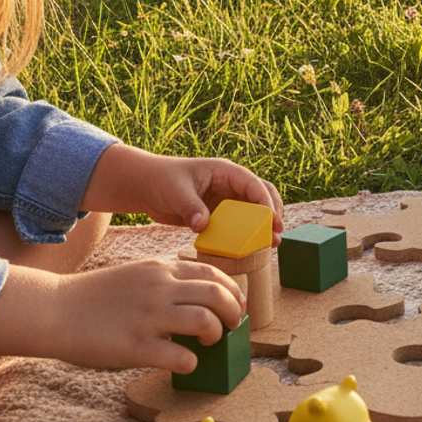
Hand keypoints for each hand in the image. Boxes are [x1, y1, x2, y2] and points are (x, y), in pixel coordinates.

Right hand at [0, 258, 247, 372]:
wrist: (54, 309)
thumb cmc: (94, 296)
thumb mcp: (136, 273)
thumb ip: (166, 279)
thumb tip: (197, 295)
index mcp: (160, 269)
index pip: (212, 272)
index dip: (232, 290)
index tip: (235, 305)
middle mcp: (160, 288)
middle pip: (217, 294)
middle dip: (232, 311)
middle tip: (231, 326)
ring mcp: (149, 317)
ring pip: (204, 321)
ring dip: (215, 334)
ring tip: (208, 342)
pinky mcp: (136, 347)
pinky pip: (180, 357)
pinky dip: (191, 363)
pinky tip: (185, 365)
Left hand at [82, 144, 284, 234]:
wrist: (144, 186)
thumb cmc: (160, 179)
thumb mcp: (175, 191)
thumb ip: (190, 207)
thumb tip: (203, 225)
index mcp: (225, 172)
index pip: (254, 185)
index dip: (266, 203)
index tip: (272, 222)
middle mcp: (230, 185)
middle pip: (263, 195)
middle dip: (273, 213)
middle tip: (277, 235)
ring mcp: (225, 200)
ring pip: (254, 211)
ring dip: (264, 226)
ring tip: (272, 245)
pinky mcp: (218, 215)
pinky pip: (238, 225)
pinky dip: (247, 236)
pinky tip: (250, 250)